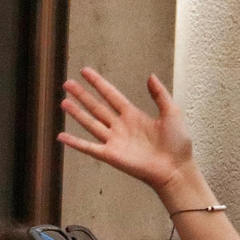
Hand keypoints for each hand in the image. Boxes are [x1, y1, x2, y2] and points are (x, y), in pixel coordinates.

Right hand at [58, 68, 194, 191]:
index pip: (111, 94)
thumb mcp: (171, 112)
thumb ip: (159, 94)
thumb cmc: (177, 142)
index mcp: (133, 115)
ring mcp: (113, 141)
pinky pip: (89, 147)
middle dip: (82, 95)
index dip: (98, 83)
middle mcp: (120, 126)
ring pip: (90, 123)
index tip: (85, 72)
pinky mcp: (110, 156)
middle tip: (67, 84)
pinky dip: (74, 143)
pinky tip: (61, 136)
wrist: (175, 168)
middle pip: (96, 107)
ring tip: (63, 102)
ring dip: (76, 113)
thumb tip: (150, 76)